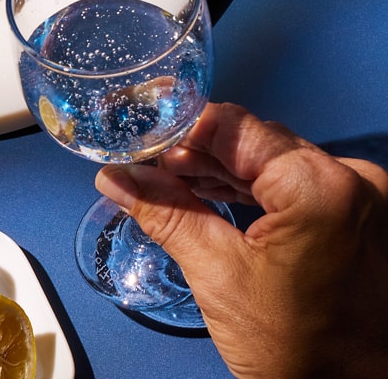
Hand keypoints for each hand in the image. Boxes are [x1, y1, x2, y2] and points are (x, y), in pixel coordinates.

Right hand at [95, 102, 387, 378]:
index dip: (178, 129)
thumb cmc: (302, 354)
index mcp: (319, 186)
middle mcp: (351, 177)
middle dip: (195, 151)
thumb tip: (117, 176)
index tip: (140, 138)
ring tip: (172, 184)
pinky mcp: (363, 215)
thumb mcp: (220, 277)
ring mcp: (363, 196)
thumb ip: (167, 213)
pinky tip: (213, 194)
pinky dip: (254, 186)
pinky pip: (297, 181)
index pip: (232, 126)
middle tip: (147, 168)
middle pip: (253, 140)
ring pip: (273, 159)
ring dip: (221, 168)